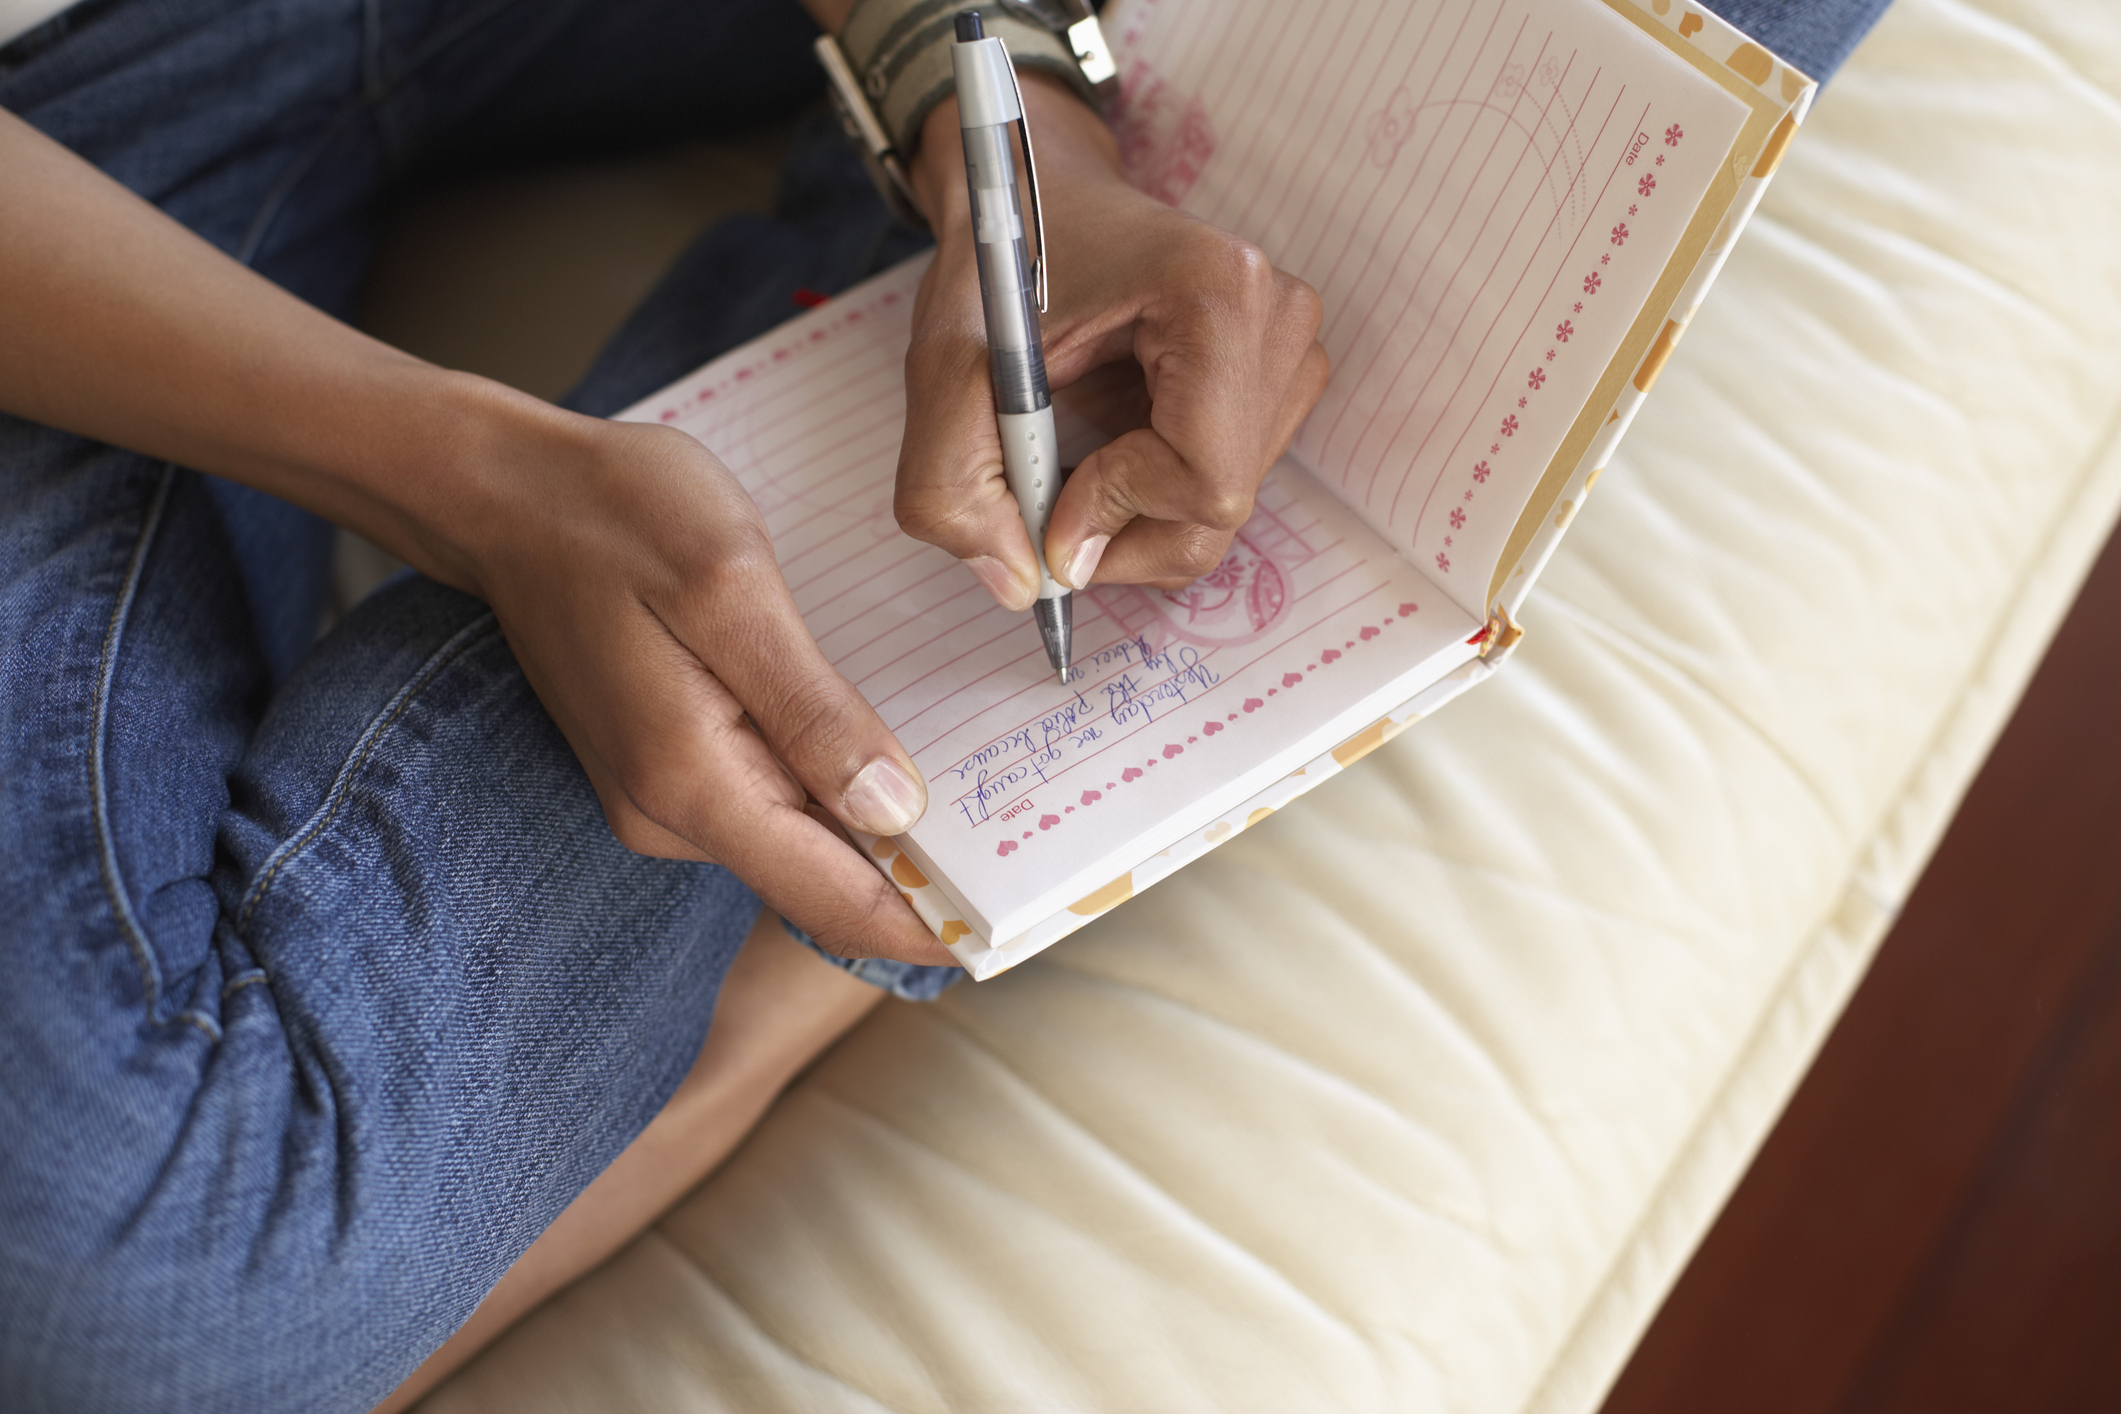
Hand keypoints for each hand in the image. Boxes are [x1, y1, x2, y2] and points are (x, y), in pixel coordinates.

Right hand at [0, 107, 946, 966]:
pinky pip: (766, 801)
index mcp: (693, 782)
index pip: (830, 902)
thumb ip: (811, 709)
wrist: (504, 492)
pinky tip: (878, 746)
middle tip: (1027, 850)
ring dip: (877, 830)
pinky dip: (827, 787)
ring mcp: (660, 797)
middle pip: (822, 883)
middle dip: (919, 879)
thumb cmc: (619, 515)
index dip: (925, 928)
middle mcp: (671, 817)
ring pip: (797, 843)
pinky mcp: (661, 766)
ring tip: (978, 794)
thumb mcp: (732, 589)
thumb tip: (893, 814)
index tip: (1011, 932)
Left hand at [895, 74, 1328, 601]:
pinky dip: (1159, 489)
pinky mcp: (1283, 366)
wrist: (1037, 187)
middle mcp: (1279, 314)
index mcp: (1218, 291)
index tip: (1044, 501)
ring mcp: (1293, 341)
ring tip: (1075, 452)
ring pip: (1226, 503)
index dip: (1117, 514)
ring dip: (1137, 511)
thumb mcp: (944, 367)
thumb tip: (1023, 584)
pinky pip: (1229, 478)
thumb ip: (954, 488)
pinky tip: (1114, 440)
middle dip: (1124, 530)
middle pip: (1222, 504)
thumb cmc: (999, 257)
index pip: (1205, 478)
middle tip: (1048, 502)